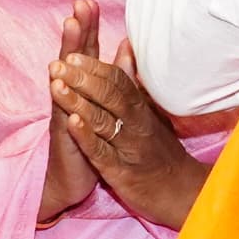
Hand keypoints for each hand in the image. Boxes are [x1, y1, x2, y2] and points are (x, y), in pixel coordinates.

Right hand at [40, 7, 98, 219]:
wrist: (70, 179)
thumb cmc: (91, 139)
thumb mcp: (105, 104)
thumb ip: (113, 74)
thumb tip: (126, 44)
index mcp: (83, 88)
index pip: (86, 52)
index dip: (88, 27)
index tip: (88, 1)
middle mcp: (68, 96)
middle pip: (72, 58)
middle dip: (75, 31)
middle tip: (77, 6)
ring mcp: (63, 114)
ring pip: (63, 80)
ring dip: (65, 54)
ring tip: (68, 30)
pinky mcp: (63, 137)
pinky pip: (62, 116)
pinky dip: (62, 100)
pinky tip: (57, 84)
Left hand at [52, 7, 202, 227]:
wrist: (182, 193)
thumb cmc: (161, 152)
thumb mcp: (150, 113)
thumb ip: (133, 80)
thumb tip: (125, 45)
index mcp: (141, 109)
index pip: (118, 81)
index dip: (95, 66)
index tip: (73, 54)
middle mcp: (137, 124)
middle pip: (110, 95)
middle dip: (83, 78)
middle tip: (58, 64)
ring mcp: (129, 148)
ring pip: (103, 120)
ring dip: (79, 101)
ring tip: (56, 85)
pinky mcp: (121, 172)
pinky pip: (102, 152)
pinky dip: (86, 136)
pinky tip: (71, 122)